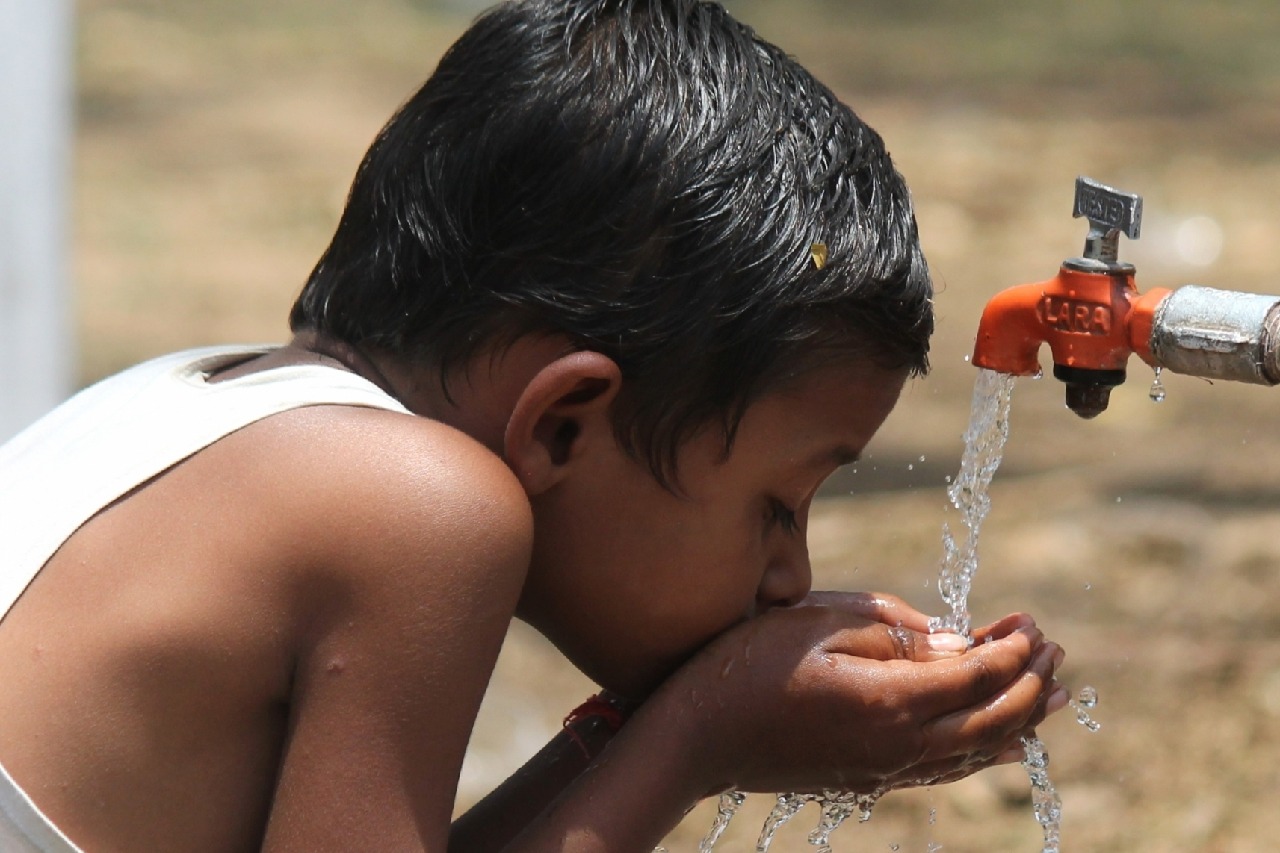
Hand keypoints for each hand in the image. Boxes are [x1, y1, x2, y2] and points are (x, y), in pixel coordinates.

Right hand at [647, 595, 1064, 796]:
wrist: (699, 736)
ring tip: (1053, 688)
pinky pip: (949, 770)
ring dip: (1022, 717)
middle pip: (994, 719)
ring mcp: (887, 770)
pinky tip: (1002, 738)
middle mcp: (900, 745)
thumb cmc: (750, 664)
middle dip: (1033, 682)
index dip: (1014, 648)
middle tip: (1056, 647)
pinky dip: (987, 750)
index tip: (1032, 620)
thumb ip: (896, 630)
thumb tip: (959, 643)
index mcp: (890, 699)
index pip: (980, 675)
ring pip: (979, 751)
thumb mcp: (819, 622)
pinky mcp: (872, 780)